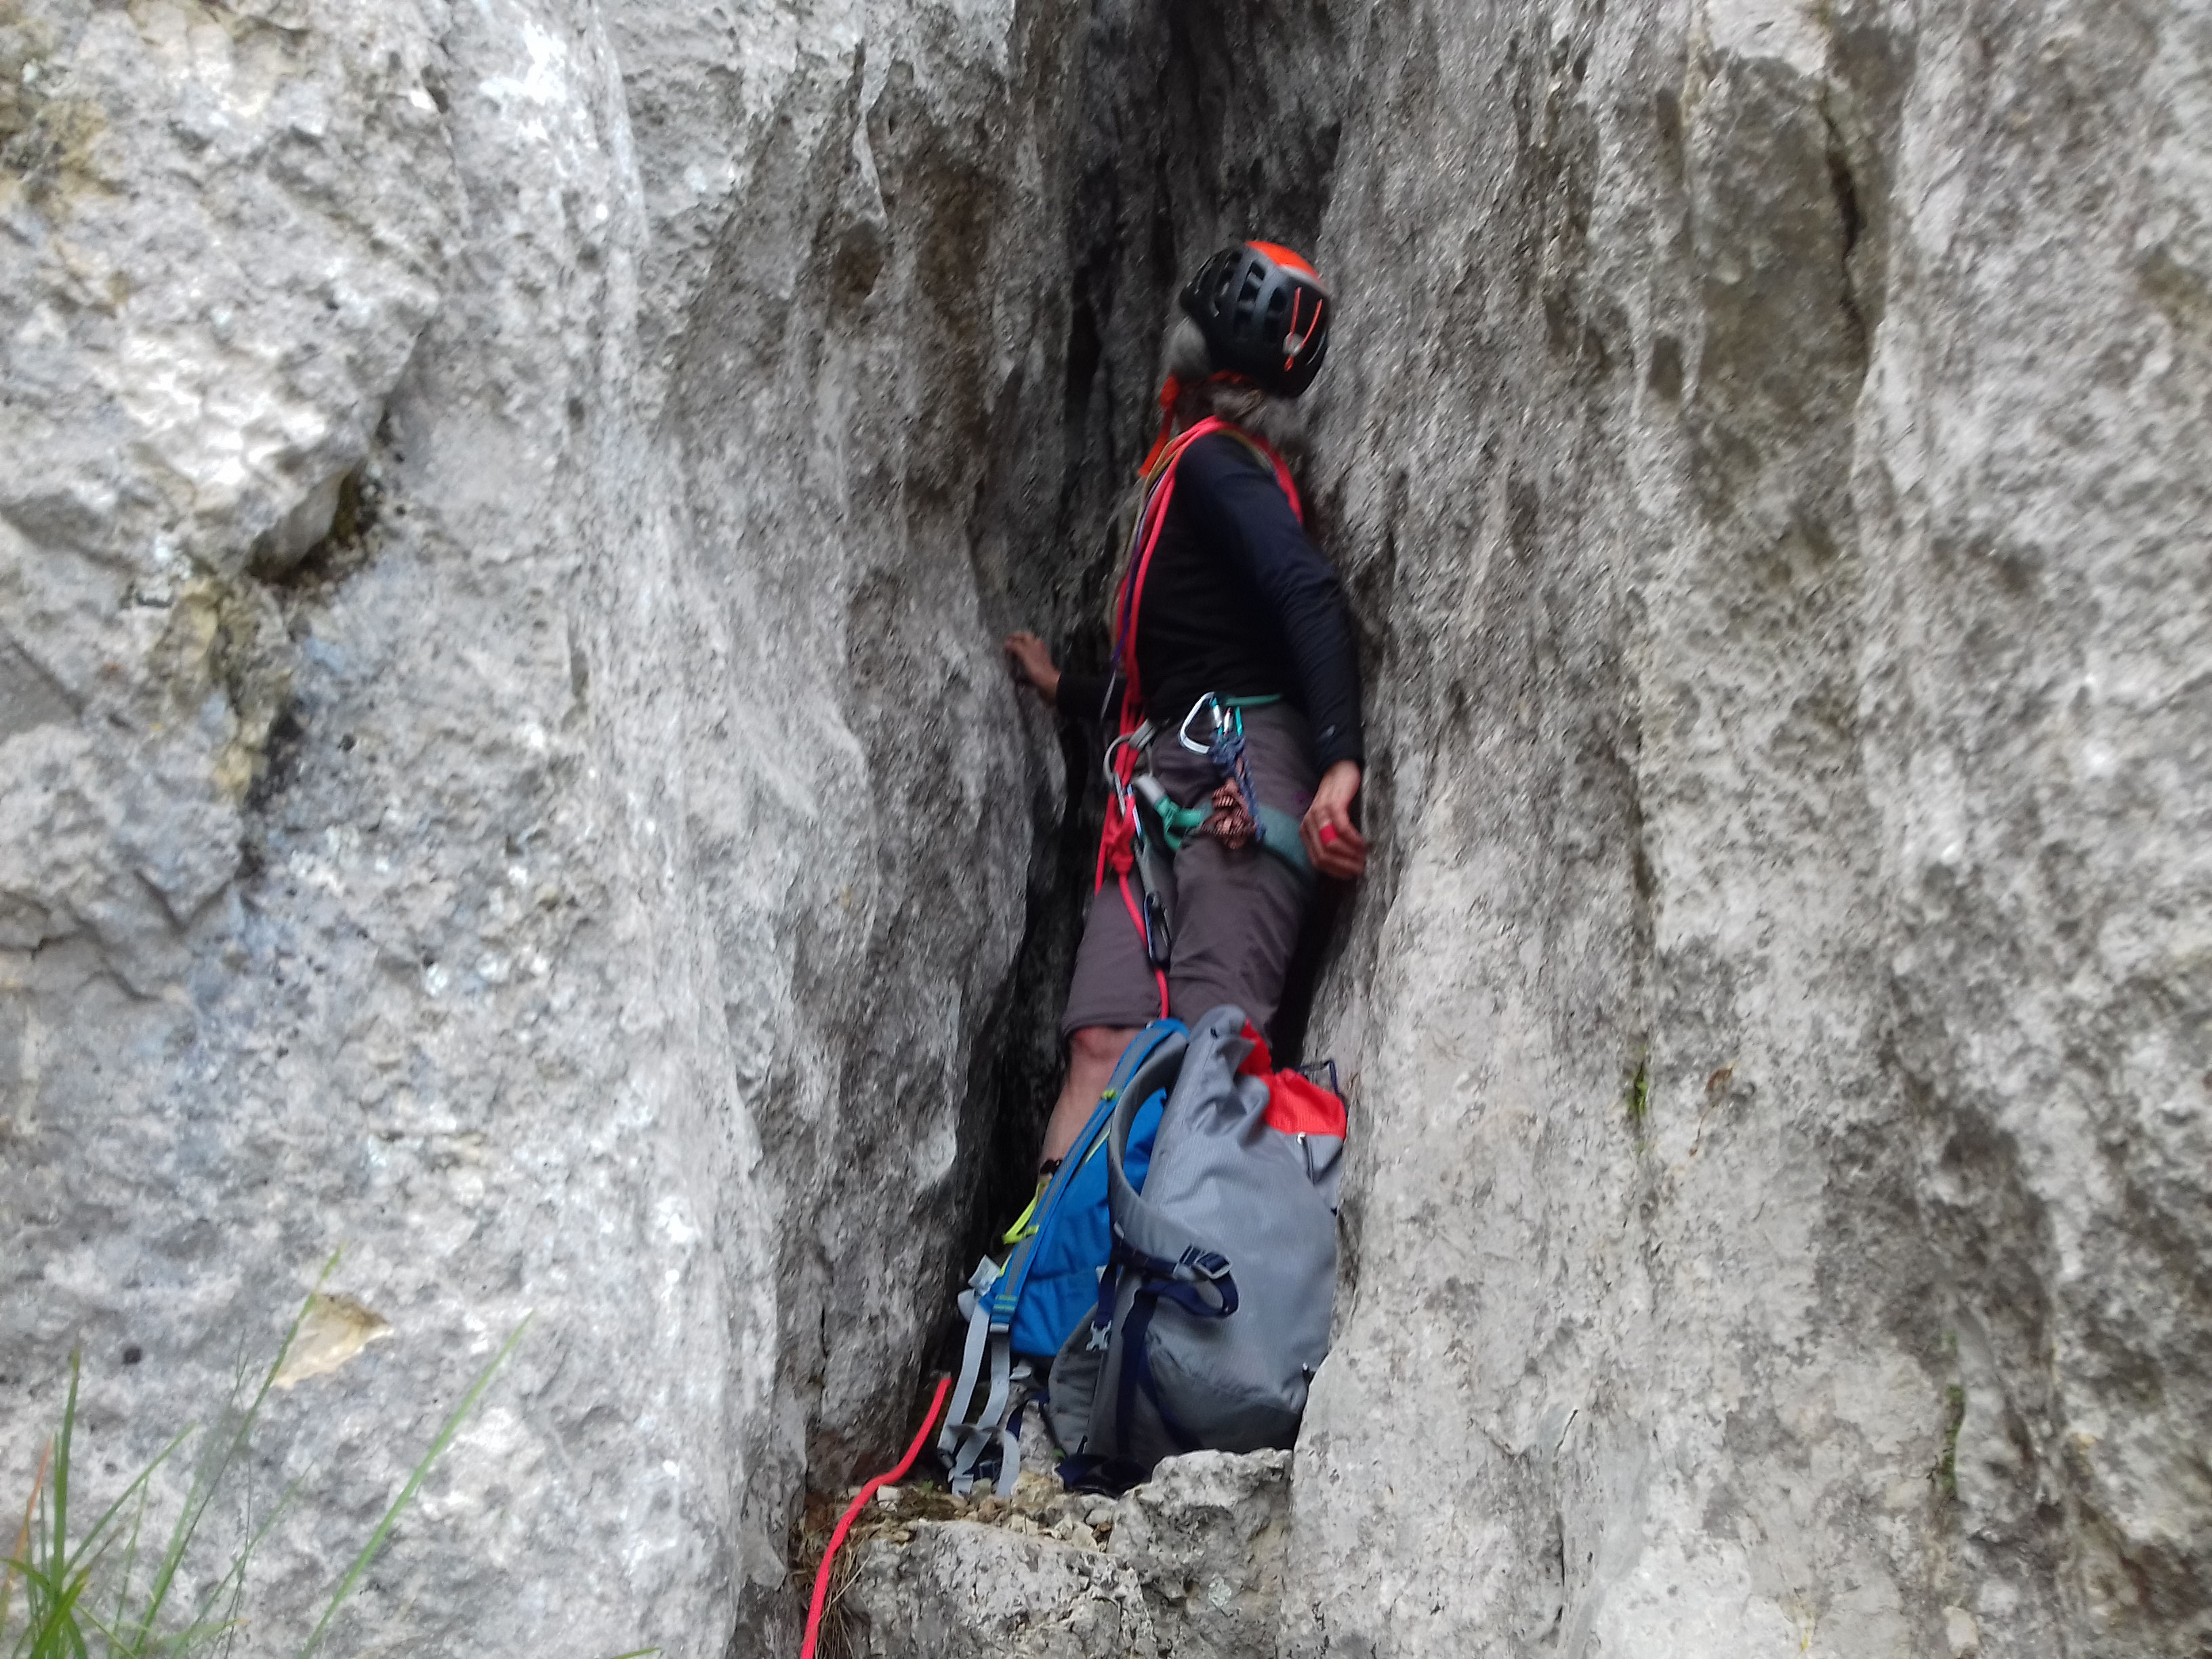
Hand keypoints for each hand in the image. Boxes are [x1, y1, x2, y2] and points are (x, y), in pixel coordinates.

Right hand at [1003, 632, 1059, 703]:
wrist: (1049, 685)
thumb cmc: (1038, 668)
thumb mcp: (1025, 654)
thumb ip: (1016, 647)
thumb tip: (1007, 642)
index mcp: (1036, 645)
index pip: (1025, 635)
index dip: (1016, 635)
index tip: (1006, 638)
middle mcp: (1038, 652)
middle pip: (1027, 646)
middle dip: (1017, 646)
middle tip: (1007, 648)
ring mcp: (1038, 664)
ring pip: (1027, 658)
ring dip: (1019, 658)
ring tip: (1009, 660)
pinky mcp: (1037, 675)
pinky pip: (1028, 673)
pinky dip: (1021, 674)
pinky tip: (1016, 677)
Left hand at [1300, 759, 1368, 879]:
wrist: (1340, 771)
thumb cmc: (1339, 800)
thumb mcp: (1330, 823)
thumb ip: (1331, 840)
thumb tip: (1347, 865)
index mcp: (1306, 832)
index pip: (1317, 861)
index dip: (1336, 871)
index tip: (1352, 874)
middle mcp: (1308, 824)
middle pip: (1323, 856)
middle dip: (1344, 866)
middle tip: (1361, 868)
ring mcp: (1318, 814)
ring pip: (1330, 845)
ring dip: (1350, 855)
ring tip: (1364, 858)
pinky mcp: (1332, 805)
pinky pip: (1341, 828)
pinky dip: (1354, 840)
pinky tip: (1363, 844)